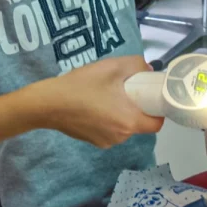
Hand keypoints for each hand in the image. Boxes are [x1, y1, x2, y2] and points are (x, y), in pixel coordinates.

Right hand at [43, 56, 163, 148]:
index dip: (158, 110)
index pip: (157, 124)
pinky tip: (93, 105)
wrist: (48, 103)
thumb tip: (147, 69)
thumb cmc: (82, 85)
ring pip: (123, 126)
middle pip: (139, 123)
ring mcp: (106, 142)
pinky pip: (108, 130)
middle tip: (125, 90)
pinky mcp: (93, 141)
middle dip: (136, 108)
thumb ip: (136, 65)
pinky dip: (107, 119)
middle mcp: (120, 137)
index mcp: (129, 121)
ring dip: (120, 113)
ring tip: (105, 95)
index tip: (150, 96)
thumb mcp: (112, 66)